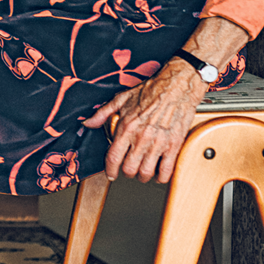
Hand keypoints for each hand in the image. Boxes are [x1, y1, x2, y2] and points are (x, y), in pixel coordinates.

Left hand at [82, 57, 207, 183]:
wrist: (176, 87)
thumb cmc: (150, 92)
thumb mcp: (120, 99)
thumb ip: (102, 113)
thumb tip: (88, 123)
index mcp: (126, 128)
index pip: (113, 158)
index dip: (110, 170)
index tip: (111, 174)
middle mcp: (141, 138)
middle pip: (129, 169)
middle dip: (127, 173)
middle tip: (128, 170)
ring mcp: (158, 143)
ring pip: (146, 173)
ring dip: (143, 176)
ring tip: (143, 172)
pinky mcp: (174, 145)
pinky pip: (167, 170)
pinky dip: (161, 177)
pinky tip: (159, 173)